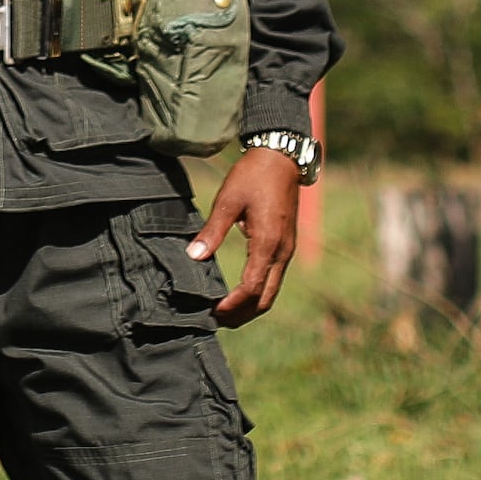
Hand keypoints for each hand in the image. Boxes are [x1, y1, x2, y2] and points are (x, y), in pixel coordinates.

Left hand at [190, 147, 302, 325]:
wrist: (282, 158)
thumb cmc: (253, 176)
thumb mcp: (228, 200)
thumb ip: (212, 231)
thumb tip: (194, 256)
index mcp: (267, 242)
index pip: (251, 287)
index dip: (232, 305)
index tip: (212, 312)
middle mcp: (281, 252)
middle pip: (264, 299)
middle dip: (241, 315)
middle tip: (215, 320)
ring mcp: (286, 250)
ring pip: (271, 292)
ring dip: (249, 307)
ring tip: (224, 312)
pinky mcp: (285, 246)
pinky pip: (273, 279)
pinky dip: (257, 293)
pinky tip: (239, 293)